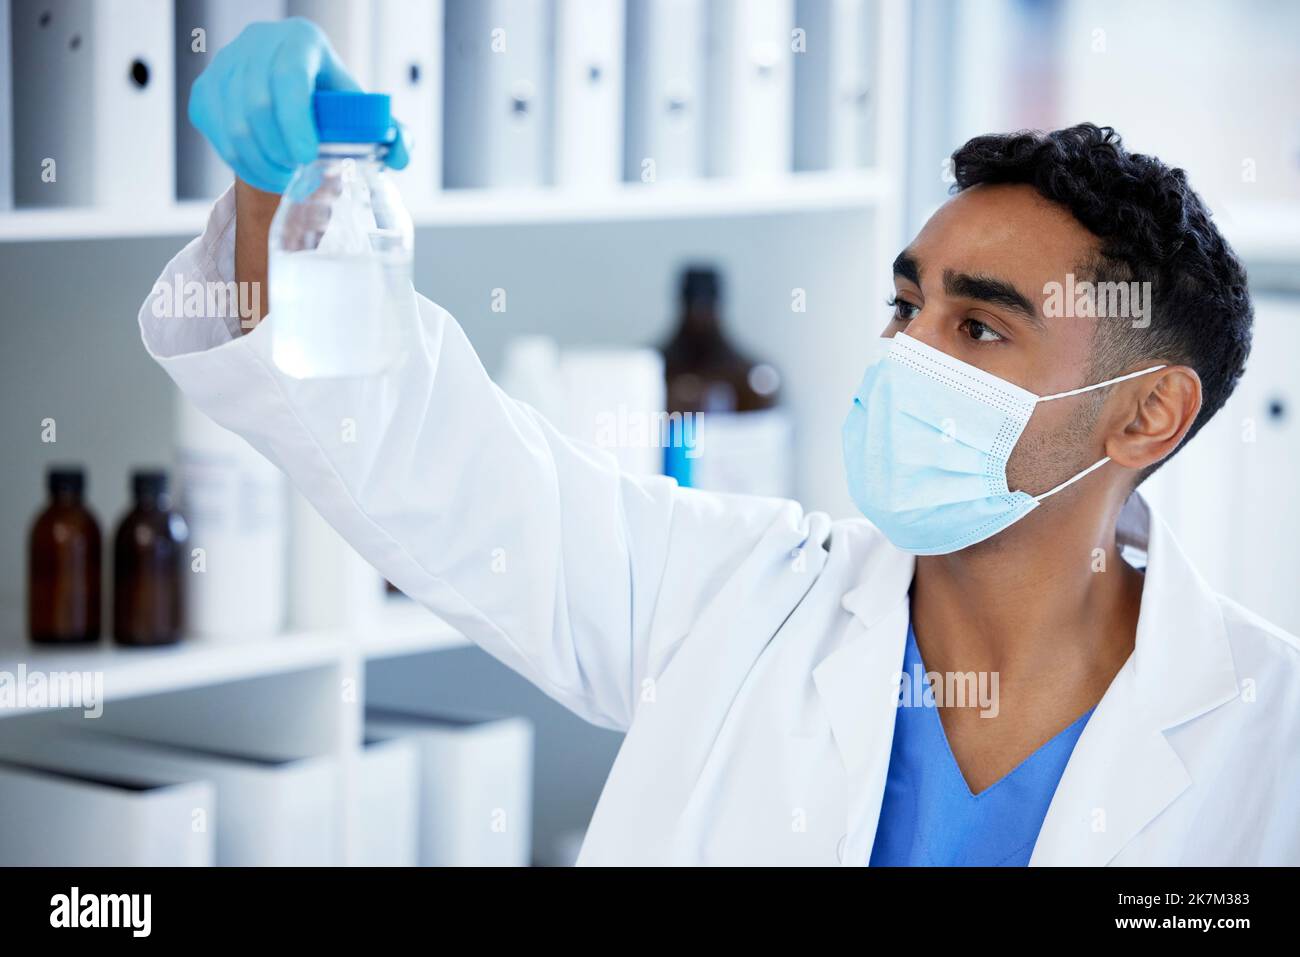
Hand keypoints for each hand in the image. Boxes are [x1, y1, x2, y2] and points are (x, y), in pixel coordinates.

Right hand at [188, 18, 409, 194]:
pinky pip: (217, 134)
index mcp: (300, 40)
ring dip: (261, 162)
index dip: (296, 122)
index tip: (307, 157)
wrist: (288, 96)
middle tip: (299, 174)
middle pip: (257, 103)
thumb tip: (400, 155)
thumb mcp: (362, 112)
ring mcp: (224, 65)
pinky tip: (264, 170)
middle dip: (279, 149)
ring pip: (234, 123)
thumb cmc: (329, 104)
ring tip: (285, 178)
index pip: (289, 77)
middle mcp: (256, 43)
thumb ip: (392, 133)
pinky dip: (242, 163)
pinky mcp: (205, 91)